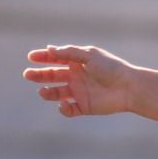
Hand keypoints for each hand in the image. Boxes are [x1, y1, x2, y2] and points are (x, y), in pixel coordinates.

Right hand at [23, 45, 137, 117]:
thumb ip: (69, 52)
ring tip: (43, 92)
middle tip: (28, 75)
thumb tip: (49, 49)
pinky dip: (63, 109)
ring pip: (57, 93)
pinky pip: (69, 109)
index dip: (42, 57)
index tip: (31, 57)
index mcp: (77, 62)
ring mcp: (79, 92)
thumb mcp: (89, 55)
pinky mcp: (85, 106)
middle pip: (52, 76)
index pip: (55, 59)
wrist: (129, 88)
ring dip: (48, 92)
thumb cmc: (111, 68)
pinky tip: (64, 104)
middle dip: (39, 75)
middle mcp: (76, 77)